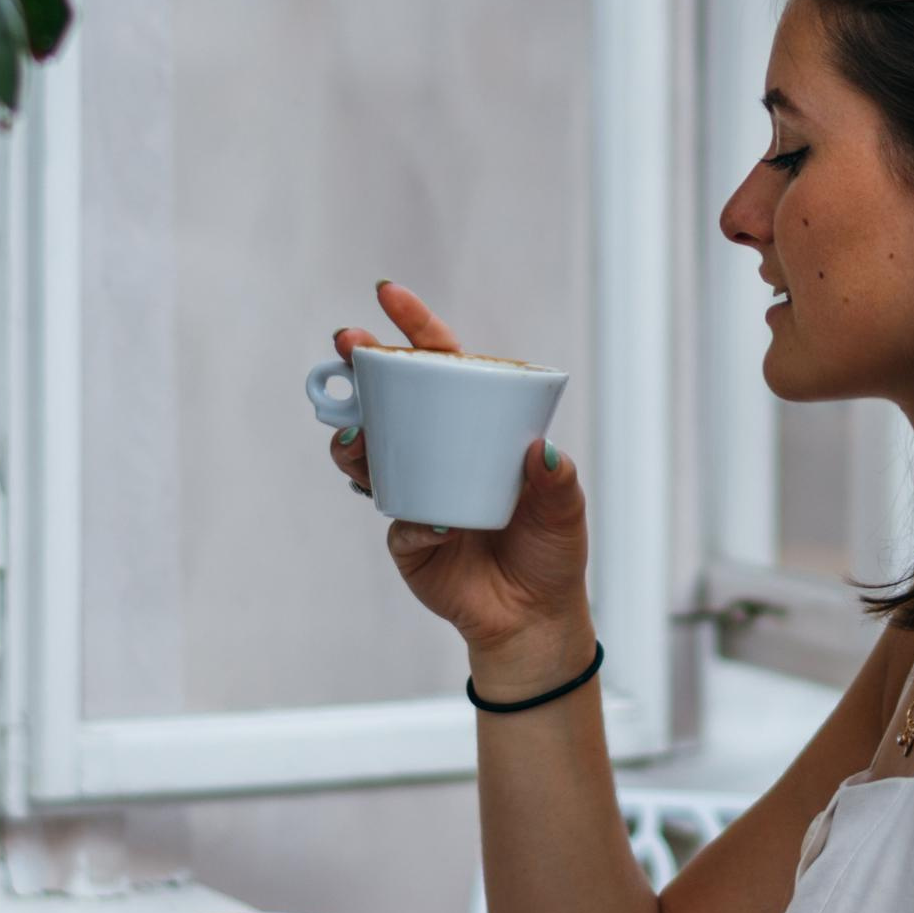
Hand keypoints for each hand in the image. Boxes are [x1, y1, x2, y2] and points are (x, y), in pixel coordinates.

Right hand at [328, 283, 590, 663]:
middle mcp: (435, 454)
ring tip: (355, 433)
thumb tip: (541, 452)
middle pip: (390, 402)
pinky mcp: (409, 541)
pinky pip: (400, 522)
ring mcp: (415, 493)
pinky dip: (414, 520)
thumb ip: (558, 480)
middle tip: (347, 347)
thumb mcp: (566, 508)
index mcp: (472, 430)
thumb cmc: (550, 550)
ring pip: (369, 456)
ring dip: (355, 440)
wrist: (534, 618)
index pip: (440, 367)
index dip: (413, 328)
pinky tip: (438, 523)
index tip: (386, 294)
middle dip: (362, 371)